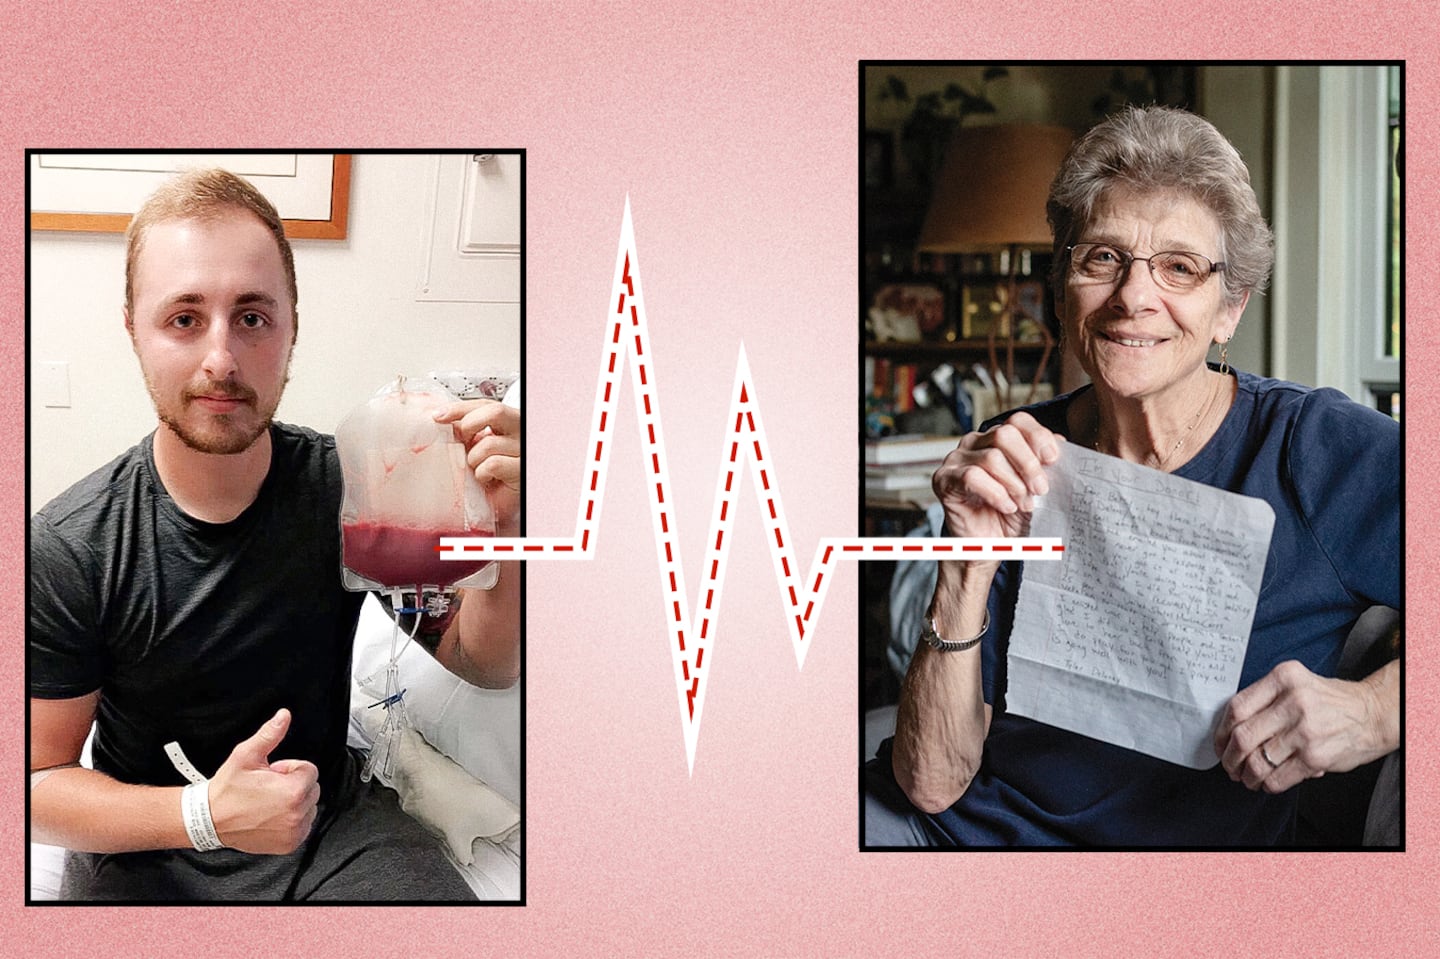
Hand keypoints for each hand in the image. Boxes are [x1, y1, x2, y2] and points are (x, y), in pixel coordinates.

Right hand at [207, 709, 319, 853]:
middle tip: (269, 787)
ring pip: (309, 807)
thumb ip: (269, 735)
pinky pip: (303, 825)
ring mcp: (294, 831)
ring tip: (268, 802)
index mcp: (292, 791)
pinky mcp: (289, 844)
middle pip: (312, 788)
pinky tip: (271, 816)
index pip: (310, 770)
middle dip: (294, 784)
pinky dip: (292, 820)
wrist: (209, 820)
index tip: (273, 774)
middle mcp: (297, 814)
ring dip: (294, 802)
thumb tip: (284, 716)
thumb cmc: (226, 790)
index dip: (290, 769)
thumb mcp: (246, 755)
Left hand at [434, 400, 520, 534]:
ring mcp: (522, 450)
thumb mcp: (476, 447)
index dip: (461, 408)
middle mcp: (520, 433)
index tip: (439, 416)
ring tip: (478, 469)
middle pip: (495, 411)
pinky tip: (485, 479)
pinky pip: (492, 464)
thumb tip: (442, 419)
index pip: (486, 405)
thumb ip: (466, 432)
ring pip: (488, 443)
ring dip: (474, 459)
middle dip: (469, 424)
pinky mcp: (520, 470)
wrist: (502, 504)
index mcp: (510, 424)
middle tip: (462, 441)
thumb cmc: (490, 476)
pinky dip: (482, 473)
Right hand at [931, 412, 1063, 546]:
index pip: (1018, 421)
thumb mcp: (1036, 487)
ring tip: (1023, 504)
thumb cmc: (1011, 516)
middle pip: (1004, 434)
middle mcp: (974, 443)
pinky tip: (1006, 507)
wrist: (990, 547)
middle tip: (1041, 489)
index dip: (1038, 437)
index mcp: (996, 438)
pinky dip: (995, 494)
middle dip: (1028, 464)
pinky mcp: (943, 479)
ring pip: (991, 458)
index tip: (1052, 460)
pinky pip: (971, 477)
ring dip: (1014, 485)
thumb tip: (1060, 441)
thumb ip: (1045, 462)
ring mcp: (956, 459)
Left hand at [1214, 660, 1395, 793]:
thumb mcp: (1295, 683)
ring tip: (1246, 778)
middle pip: (1243, 736)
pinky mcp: (1316, 756)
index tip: (1219, 744)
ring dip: (1246, 775)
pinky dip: (1267, 784)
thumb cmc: (1328, 700)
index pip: (1237, 707)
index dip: (1221, 731)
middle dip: (1230, 757)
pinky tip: (1266, 783)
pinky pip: (1279, 776)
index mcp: (1283, 677)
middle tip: (1229, 766)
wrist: (1372, 713)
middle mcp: (1294, 701)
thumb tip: (1230, 732)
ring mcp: (1305, 730)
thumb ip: (1265, 699)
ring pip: (1258, 760)